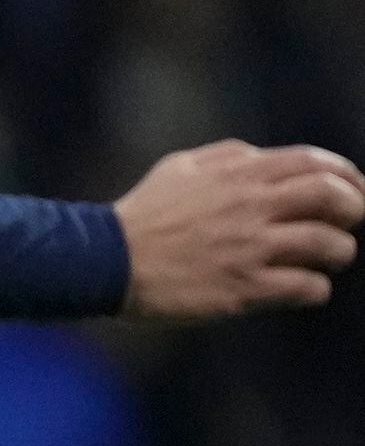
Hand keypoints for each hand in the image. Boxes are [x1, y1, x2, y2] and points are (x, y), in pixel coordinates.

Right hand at [114, 139, 364, 317]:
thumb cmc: (142, 214)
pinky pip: (306, 288)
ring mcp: (251, 249)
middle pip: (335, 198)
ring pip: (330, 245)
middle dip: (354, 209)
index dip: (346, 175)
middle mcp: (252, 208)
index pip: (316, 164)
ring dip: (340, 251)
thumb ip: (227, 156)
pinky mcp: (244, 289)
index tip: (353, 188)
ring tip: (327, 259)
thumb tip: (263, 157)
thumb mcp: (180, 167)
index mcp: (240, 175)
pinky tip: (303, 288)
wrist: (105, 261)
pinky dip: (316, 288)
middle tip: (348, 222)